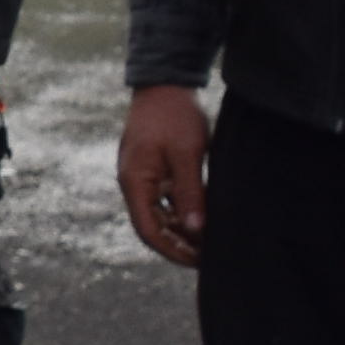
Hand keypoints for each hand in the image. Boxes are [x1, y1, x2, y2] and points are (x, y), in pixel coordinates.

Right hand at [118, 85, 211, 268]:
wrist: (165, 83)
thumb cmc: (174, 115)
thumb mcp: (187, 153)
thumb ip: (190, 192)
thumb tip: (196, 229)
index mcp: (135, 182)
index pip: (149, 230)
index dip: (171, 250)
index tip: (197, 261)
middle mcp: (134, 184)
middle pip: (153, 226)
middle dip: (178, 245)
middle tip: (208, 257)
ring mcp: (142, 177)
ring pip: (160, 214)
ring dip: (181, 230)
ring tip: (209, 242)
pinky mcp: (153, 170)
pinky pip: (165, 200)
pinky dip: (182, 212)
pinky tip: (204, 218)